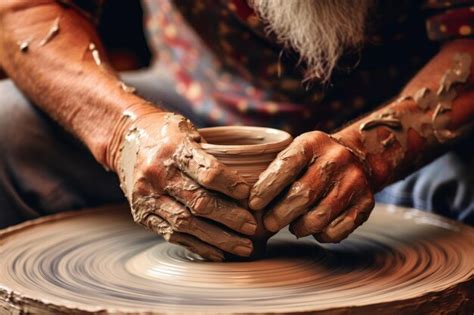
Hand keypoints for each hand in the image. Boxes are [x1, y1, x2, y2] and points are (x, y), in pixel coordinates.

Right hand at [112, 112, 256, 260]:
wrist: (123, 139)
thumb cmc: (165, 133)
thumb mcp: (187, 130)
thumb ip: (211, 152)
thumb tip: (247, 179)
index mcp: (172, 149)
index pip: (207, 171)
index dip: (230, 185)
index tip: (248, 193)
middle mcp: (157, 175)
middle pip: (199, 202)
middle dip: (230, 217)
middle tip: (252, 226)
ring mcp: (147, 197)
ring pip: (186, 224)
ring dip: (218, 238)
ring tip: (243, 246)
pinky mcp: (142, 215)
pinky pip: (172, 235)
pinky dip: (198, 246)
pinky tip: (219, 252)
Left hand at [249, 131, 373, 241]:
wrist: (360, 156)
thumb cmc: (314, 160)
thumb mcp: (297, 152)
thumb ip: (276, 170)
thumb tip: (250, 202)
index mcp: (312, 143)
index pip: (286, 166)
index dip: (266, 188)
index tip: (253, 204)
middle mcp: (336, 159)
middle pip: (302, 195)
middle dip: (279, 214)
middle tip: (268, 224)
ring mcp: (354, 181)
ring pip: (319, 217)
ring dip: (299, 227)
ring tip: (293, 227)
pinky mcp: (366, 203)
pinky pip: (337, 230)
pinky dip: (321, 235)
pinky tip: (314, 228)